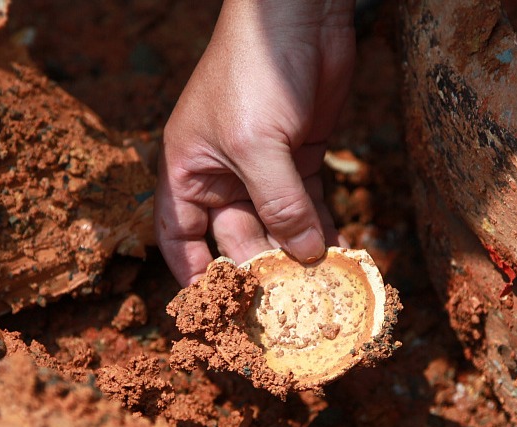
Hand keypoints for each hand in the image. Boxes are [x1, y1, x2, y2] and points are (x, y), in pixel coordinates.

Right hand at [156, 0, 355, 285]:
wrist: (298, 16)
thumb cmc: (254, 72)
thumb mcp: (257, 146)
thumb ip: (279, 204)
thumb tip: (302, 255)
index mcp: (189, 168)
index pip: (178, 232)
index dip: (190, 270)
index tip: (210, 308)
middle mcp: (222, 172)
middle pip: (236, 235)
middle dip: (259, 268)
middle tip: (285, 305)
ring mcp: (265, 165)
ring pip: (278, 223)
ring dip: (296, 253)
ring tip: (319, 289)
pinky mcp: (302, 155)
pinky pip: (309, 204)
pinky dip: (322, 228)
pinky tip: (338, 254)